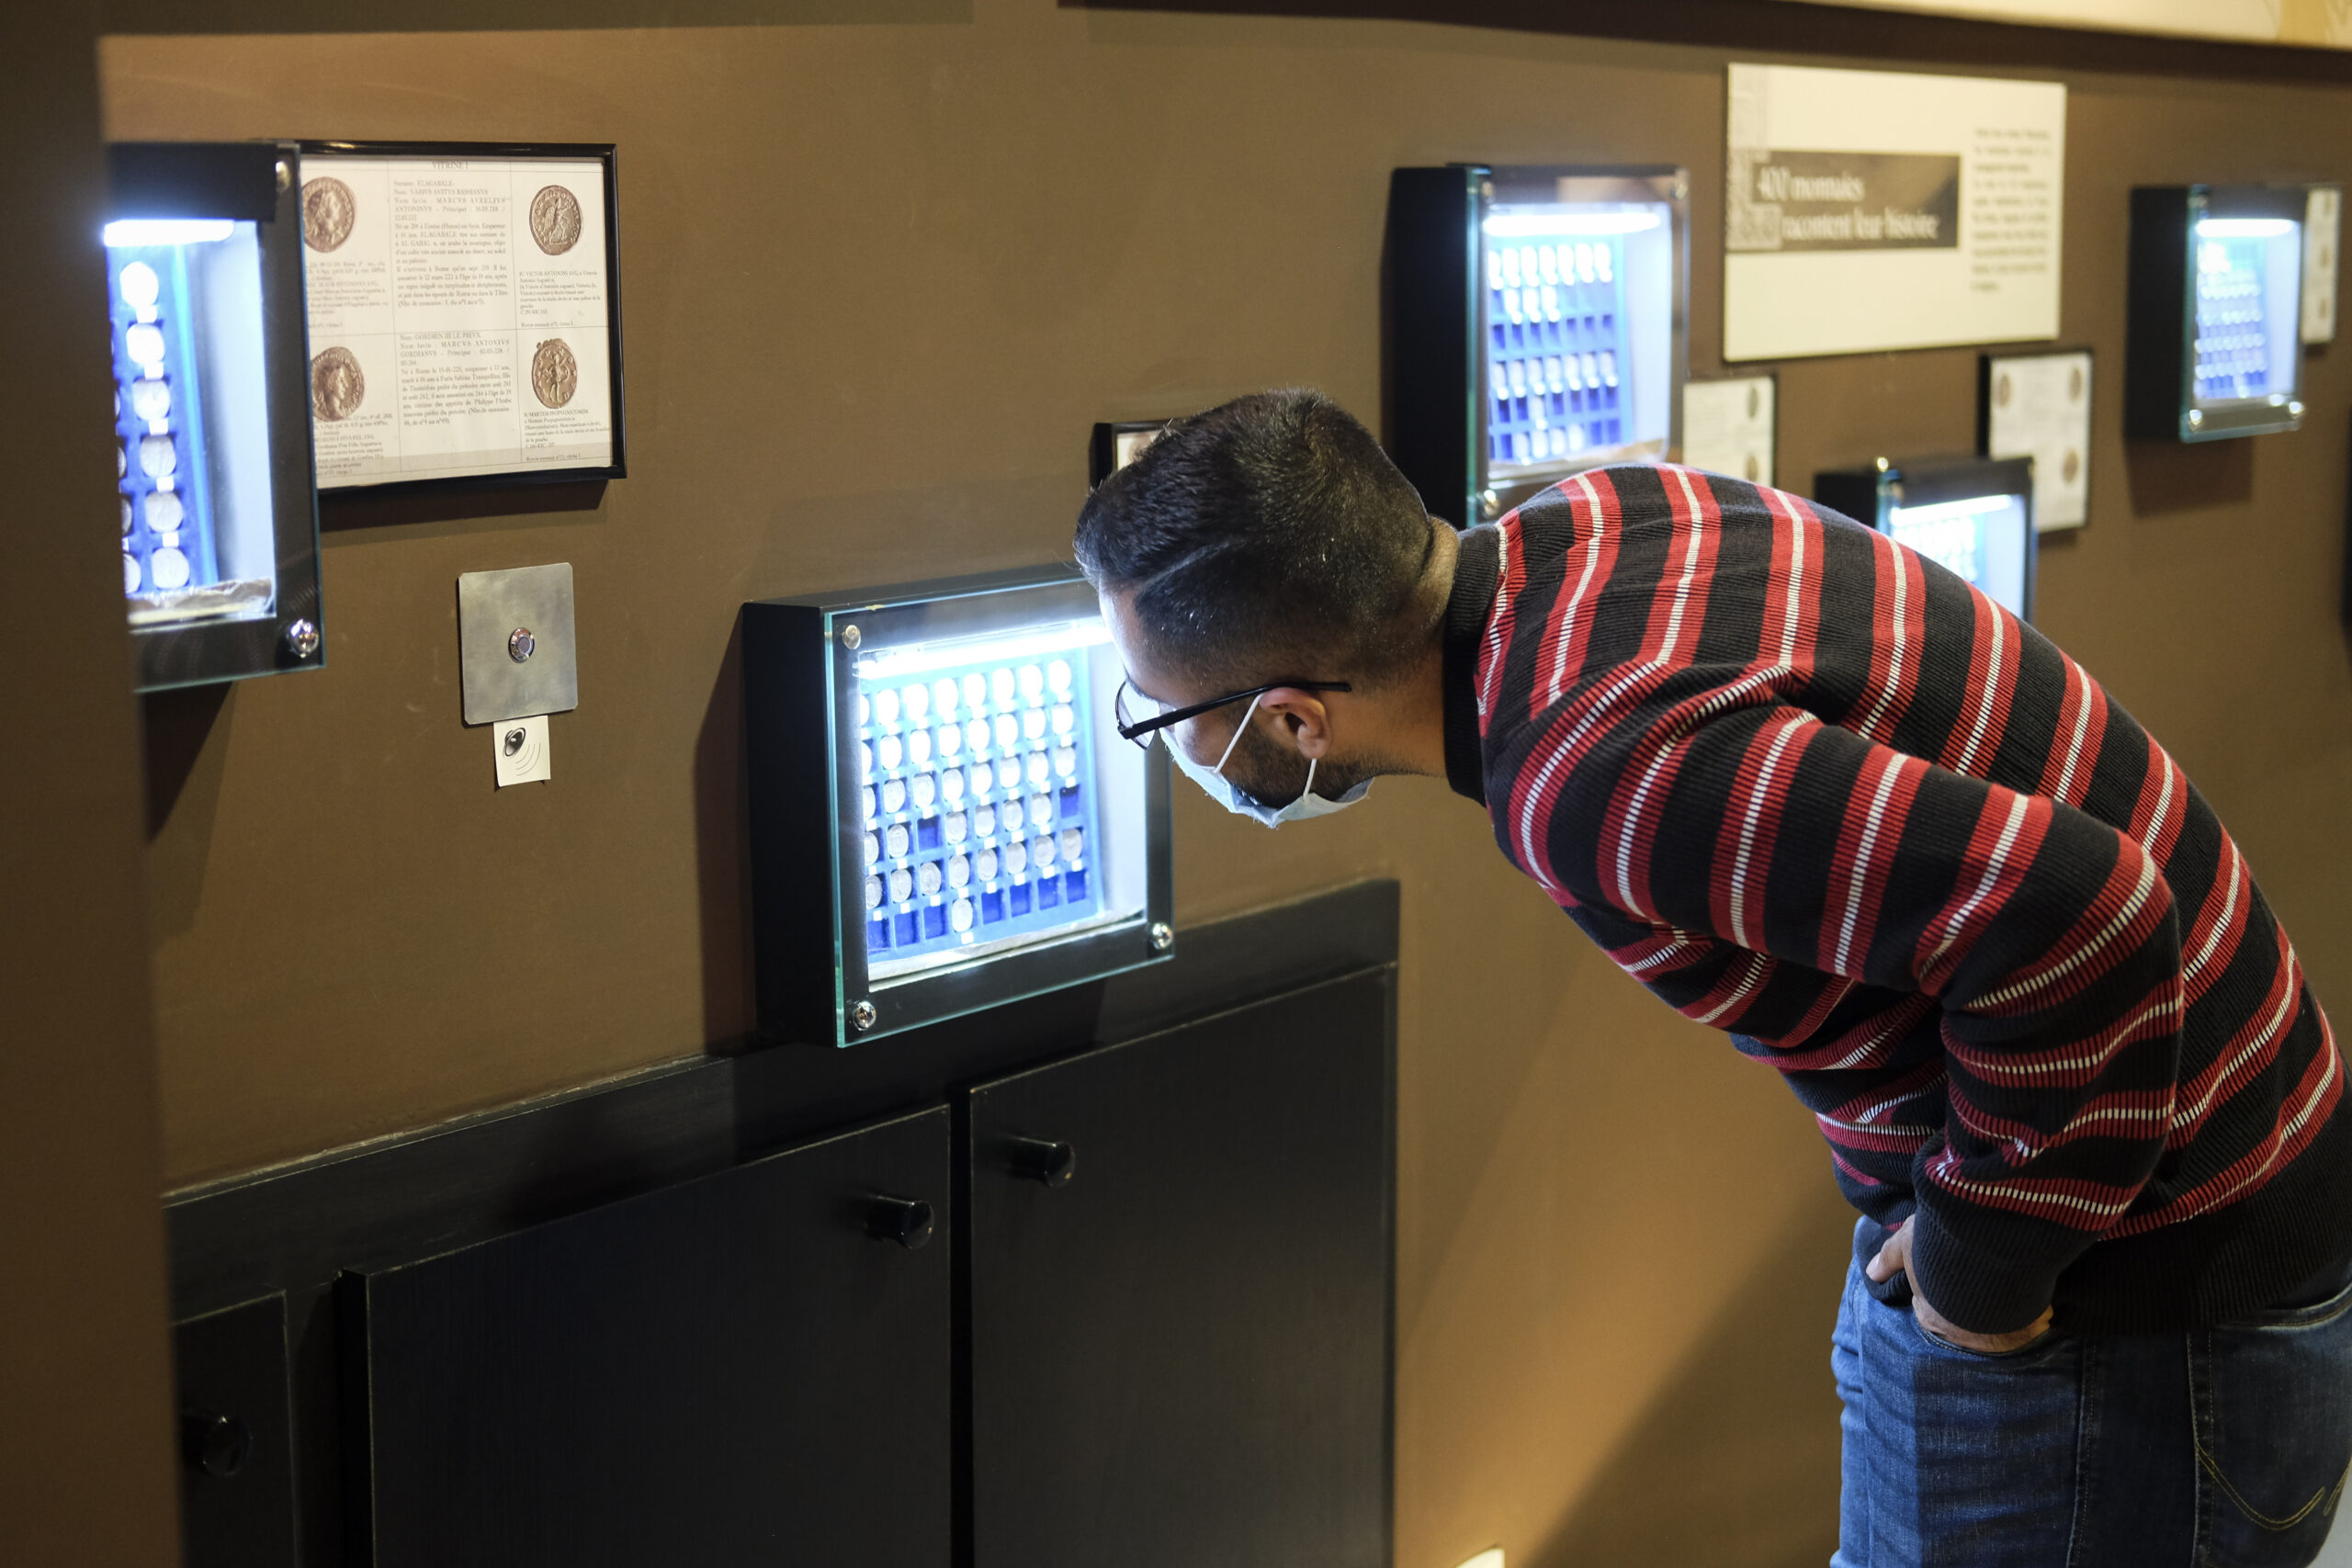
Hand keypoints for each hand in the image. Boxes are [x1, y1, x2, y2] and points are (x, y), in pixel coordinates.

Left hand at [1866, 1219, 2054, 1353]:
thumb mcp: (1909, 1242)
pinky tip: (2032, 1298)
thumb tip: (1871, 1273)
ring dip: (1999, 1314)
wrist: (1993, 1250)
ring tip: (2004, 1285)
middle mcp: (1961, 1334)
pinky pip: (2029, 1327)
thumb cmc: (1941, 1247)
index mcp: (1930, 1316)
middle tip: (1976, 1279)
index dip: (1937, 1290)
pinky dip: (2032, 1316)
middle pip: (1962, 1322)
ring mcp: (1997, 1337)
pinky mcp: (2030, 1331)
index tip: (1947, 1274)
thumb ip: (1890, 1258)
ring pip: (1996, 1329)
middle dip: (1967, 1306)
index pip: (1929, 1310)